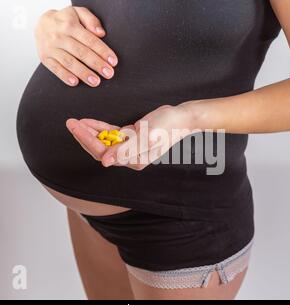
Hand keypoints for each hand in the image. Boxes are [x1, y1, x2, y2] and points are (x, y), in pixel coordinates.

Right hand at [35, 6, 117, 86]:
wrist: (41, 24)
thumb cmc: (66, 21)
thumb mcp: (78, 13)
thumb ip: (91, 20)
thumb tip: (101, 33)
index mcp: (70, 25)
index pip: (89, 40)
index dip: (102, 51)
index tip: (113, 61)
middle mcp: (59, 36)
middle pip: (81, 52)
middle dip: (96, 64)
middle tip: (109, 74)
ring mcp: (51, 48)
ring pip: (69, 62)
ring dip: (83, 73)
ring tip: (96, 81)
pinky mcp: (45, 58)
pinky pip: (55, 68)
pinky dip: (65, 76)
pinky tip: (75, 82)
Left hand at [65, 104, 193, 169]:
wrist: (181, 118)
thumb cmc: (167, 126)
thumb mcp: (147, 136)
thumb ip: (126, 149)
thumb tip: (105, 162)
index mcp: (135, 160)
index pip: (105, 153)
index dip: (88, 141)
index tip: (76, 127)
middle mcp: (131, 157)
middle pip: (101, 150)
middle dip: (84, 137)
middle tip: (70, 123)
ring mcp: (130, 148)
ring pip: (104, 143)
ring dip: (90, 133)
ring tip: (76, 122)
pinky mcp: (131, 138)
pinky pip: (112, 135)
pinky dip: (100, 129)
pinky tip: (89, 122)